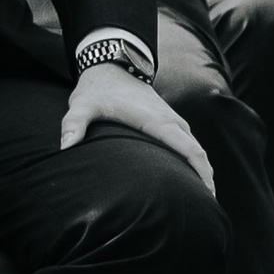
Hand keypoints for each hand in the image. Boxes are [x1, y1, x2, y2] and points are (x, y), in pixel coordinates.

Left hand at [62, 61, 215, 191]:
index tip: (208, 194)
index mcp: (156, 121)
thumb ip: (74, 125)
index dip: (201, 172)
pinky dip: (194, 160)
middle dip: (206, 179)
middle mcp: (170, 120)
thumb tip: (65, 147)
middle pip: (198, 152)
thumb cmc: (97, 90)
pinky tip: (190, 176)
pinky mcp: (169, 120)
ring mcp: (172, 119)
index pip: (189, 149)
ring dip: (202, 170)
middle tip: (208, 207)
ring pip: (195, 147)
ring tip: (202, 198)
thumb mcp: (82, 106)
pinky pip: (189, 143)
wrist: (111, 66)